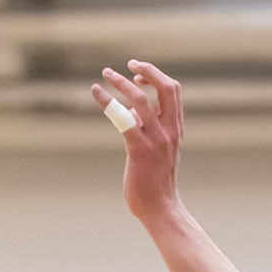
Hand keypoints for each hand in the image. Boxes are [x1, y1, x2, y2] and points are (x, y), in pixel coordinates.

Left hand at [91, 59, 183, 219]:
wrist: (161, 208)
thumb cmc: (156, 182)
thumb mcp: (158, 151)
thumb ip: (149, 130)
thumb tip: (132, 114)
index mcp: (176, 129)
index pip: (173, 91)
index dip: (156, 76)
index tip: (139, 74)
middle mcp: (169, 131)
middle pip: (166, 88)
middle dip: (148, 69)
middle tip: (128, 63)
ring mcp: (155, 140)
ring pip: (141, 99)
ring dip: (122, 82)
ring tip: (106, 73)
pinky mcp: (139, 150)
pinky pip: (123, 119)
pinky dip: (107, 101)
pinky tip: (95, 92)